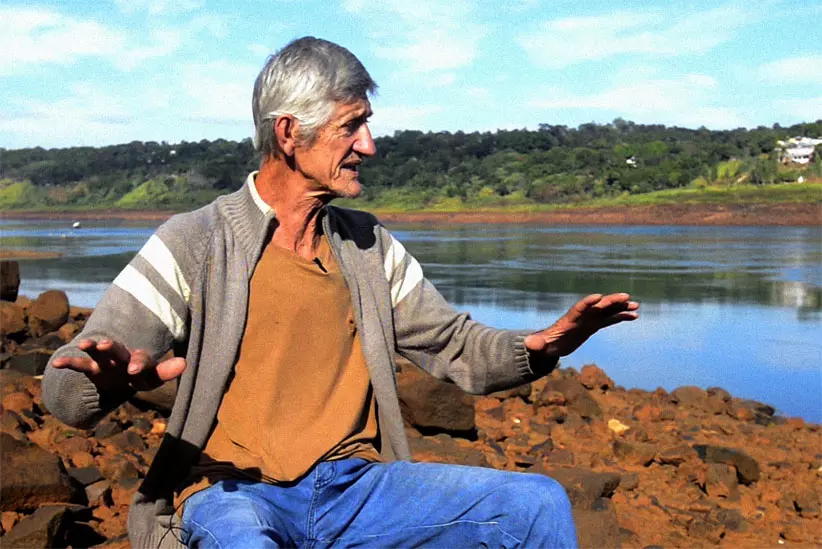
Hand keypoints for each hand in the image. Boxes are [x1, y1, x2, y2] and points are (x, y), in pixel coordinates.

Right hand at [51, 338, 185, 391]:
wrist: (122, 379)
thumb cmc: (141, 377)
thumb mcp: (153, 377)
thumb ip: (167, 371)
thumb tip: (185, 362)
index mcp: (139, 359)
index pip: (141, 359)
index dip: (138, 363)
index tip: (134, 369)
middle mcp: (121, 357)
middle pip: (116, 351)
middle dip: (111, 348)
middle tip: (103, 344)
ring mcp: (105, 362)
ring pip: (97, 353)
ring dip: (91, 348)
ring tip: (83, 345)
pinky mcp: (92, 369)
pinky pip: (79, 365)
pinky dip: (69, 363)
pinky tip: (55, 364)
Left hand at [524, 293, 638, 357]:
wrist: (549, 345)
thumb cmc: (543, 344)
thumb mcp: (539, 345)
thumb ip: (536, 344)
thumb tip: (529, 345)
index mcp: (568, 319)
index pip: (579, 308)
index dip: (587, 303)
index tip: (598, 296)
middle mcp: (581, 316)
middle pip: (598, 306)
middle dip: (611, 301)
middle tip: (626, 297)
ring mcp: (589, 320)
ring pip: (607, 311)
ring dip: (621, 307)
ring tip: (636, 306)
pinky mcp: (594, 325)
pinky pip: (610, 320)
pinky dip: (621, 317)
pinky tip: (634, 316)